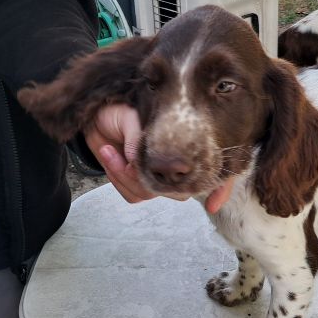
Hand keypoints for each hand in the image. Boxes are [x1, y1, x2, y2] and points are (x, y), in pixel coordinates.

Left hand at [83, 104, 235, 213]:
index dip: (220, 190)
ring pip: (150, 193)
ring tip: (107, 149)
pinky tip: (107, 154)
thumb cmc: (121, 111)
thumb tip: (136, 163)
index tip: (212, 205)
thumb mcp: (131, 116)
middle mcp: (174, 167)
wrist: (97, 116)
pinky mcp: (136, 186)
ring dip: (124, 175)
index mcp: (185, 146)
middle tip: (127, 157)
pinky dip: (115, 177)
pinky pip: (132, 196)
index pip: (214, 171)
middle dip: (150, 178)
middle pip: (178, 191)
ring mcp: (156, 179)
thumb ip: (137, 139)